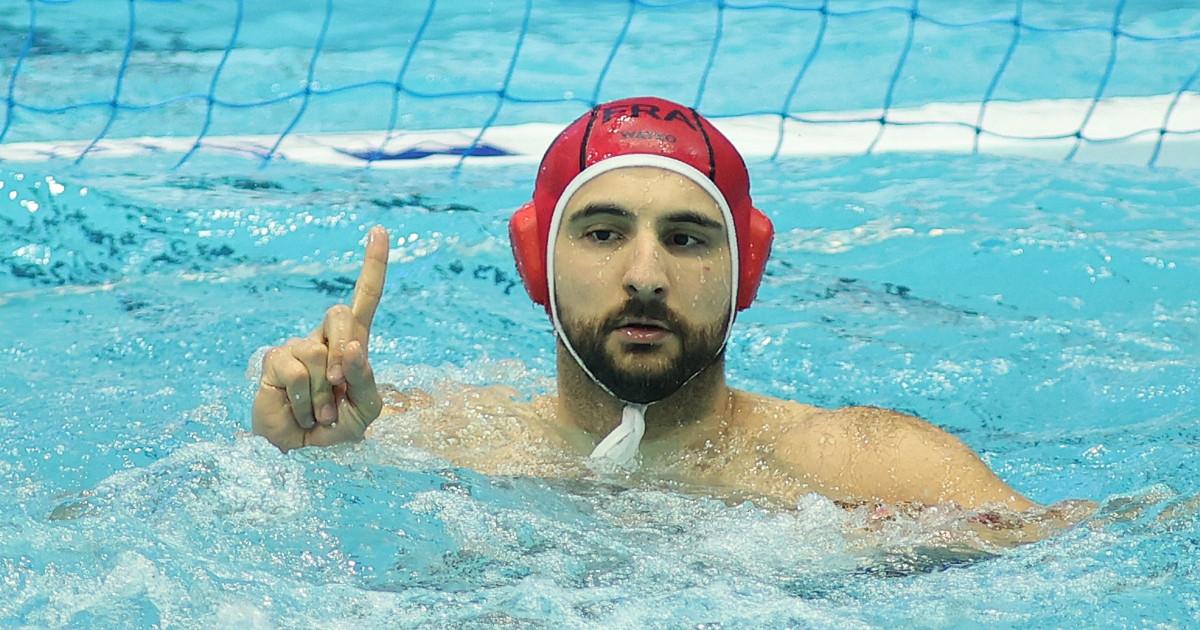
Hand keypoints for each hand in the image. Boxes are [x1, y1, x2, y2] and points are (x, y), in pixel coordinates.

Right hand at [252, 226, 389, 450]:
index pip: (366, 298)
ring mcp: (297, 348)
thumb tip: (352, 346)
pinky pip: (299, 373)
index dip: (373, 265)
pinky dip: (306, 401)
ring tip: (319, 413)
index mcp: (354, 344)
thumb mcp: (366, 409)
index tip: (379, 231)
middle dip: (346, 353)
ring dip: (325, 395)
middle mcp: (325, 339)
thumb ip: (365, 378)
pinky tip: (301, 412)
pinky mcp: (275, 362)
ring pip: (320, 354)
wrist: (305, 455)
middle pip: (342, 314)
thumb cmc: (339, 428)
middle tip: (340, 389)